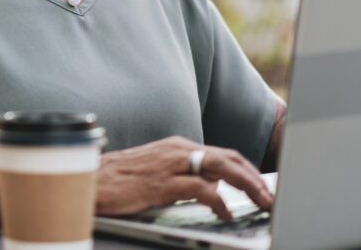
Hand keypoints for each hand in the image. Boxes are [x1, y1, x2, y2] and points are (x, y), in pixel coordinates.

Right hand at [95, 136, 273, 220]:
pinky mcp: (163, 184)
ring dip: (248, 186)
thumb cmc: (119, 180)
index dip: (248, 170)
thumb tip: (212, 190)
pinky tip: (226, 213)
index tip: (263, 186)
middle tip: (271, 197)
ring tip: (262, 203)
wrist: (89, 180)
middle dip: (255, 177)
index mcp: (176, 146)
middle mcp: (177, 150)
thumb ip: (183, 177)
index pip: (222, 154)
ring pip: (222, 168)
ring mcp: (170, 165)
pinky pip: (202, 190)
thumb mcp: (156, 173)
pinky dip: (220, 201)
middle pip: (228, 158)